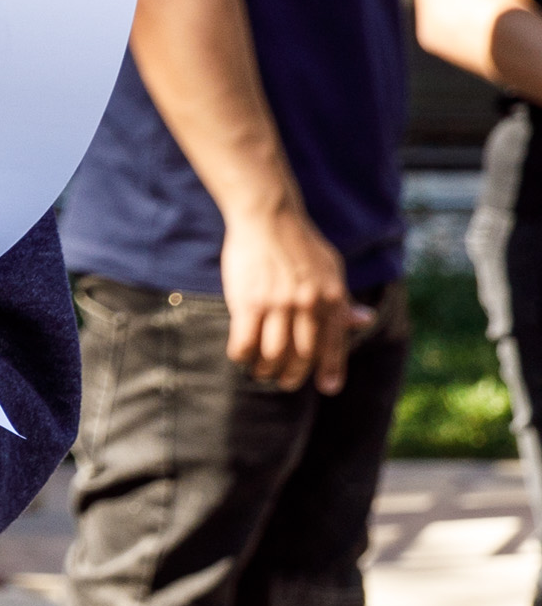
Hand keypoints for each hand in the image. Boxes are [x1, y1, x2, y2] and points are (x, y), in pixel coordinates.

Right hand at [219, 203, 370, 393]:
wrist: (268, 217)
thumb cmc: (299, 243)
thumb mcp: (330, 269)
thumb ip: (343, 299)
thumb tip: (366, 320)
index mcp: (331, 297)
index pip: (334, 343)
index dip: (332, 369)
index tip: (328, 388)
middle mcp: (308, 304)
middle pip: (302, 355)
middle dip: (293, 375)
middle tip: (283, 382)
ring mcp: (278, 304)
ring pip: (273, 354)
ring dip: (265, 370)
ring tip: (260, 372)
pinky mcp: (249, 303)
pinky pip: (245, 342)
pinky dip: (242, 355)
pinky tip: (240, 356)